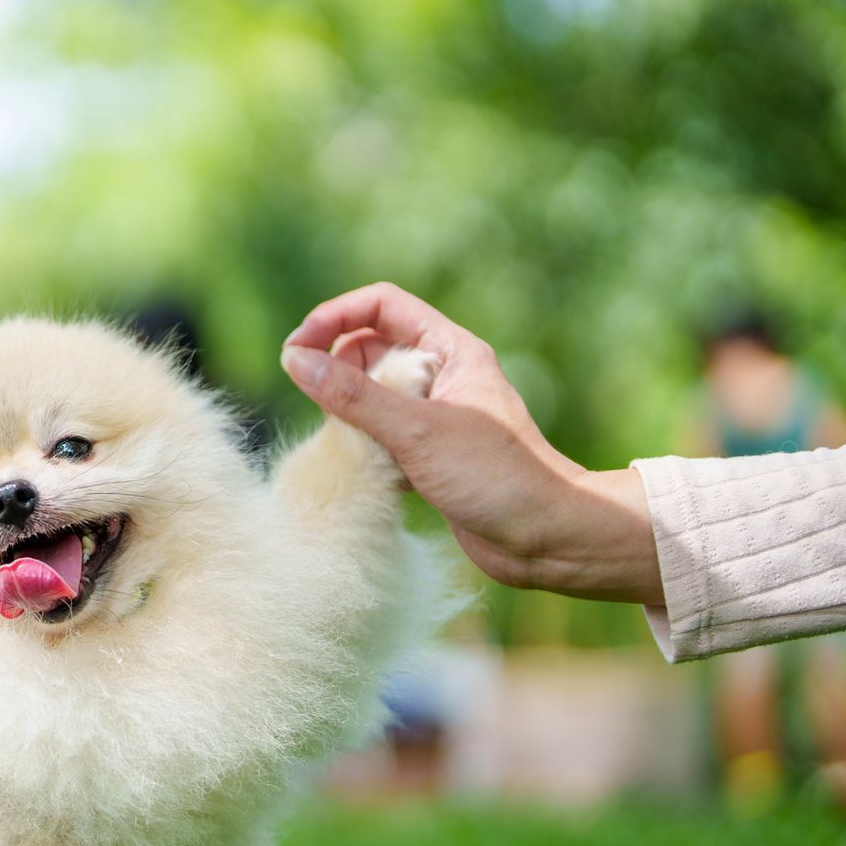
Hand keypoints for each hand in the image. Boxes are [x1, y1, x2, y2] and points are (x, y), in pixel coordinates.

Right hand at [280, 283, 664, 605]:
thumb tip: (296, 361)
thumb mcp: (417, 431)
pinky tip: (363, 469)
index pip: (381, 306)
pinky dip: (362, 445)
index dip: (335, 318)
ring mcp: (435, 415)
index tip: (298, 349)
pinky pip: (379, 434)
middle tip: (314, 400)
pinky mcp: (429, 455)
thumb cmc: (497, 478)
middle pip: (370, 347)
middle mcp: (442, 376)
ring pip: (371, 394)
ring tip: (342, 440)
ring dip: (347, 411)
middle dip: (336, 367)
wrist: (549, 538)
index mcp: (450, 351)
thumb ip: (353, 396)